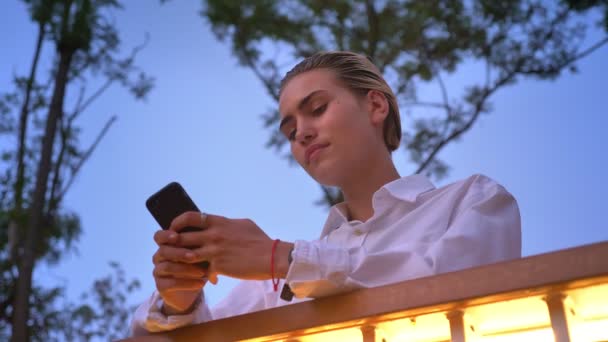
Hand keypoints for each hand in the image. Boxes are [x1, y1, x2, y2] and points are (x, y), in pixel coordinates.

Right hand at [152, 229, 206, 313]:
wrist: (193, 287)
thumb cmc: (199, 264)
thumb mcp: (201, 254)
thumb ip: (201, 246)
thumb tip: (212, 239)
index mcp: (166, 244)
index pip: (159, 236)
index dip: (166, 235)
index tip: (176, 236)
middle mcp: (159, 257)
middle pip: (163, 251)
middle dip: (179, 253)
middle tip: (194, 256)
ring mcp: (158, 271)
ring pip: (167, 267)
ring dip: (186, 269)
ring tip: (203, 272)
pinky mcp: (160, 286)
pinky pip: (171, 284)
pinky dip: (187, 284)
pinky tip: (201, 284)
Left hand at [167, 212, 292, 282]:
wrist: (271, 257)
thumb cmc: (260, 240)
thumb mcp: (243, 224)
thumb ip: (227, 223)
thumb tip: (219, 223)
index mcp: (219, 222)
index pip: (189, 217)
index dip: (177, 222)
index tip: (173, 229)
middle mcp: (214, 234)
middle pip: (181, 236)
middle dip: (171, 243)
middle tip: (169, 249)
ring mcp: (215, 250)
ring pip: (185, 255)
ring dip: (180, 261)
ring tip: (180, 266)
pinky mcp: (219, 266)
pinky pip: (201, 271)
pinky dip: (202, 276)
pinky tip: (207, 279)